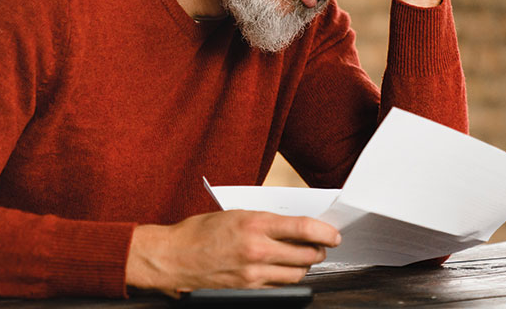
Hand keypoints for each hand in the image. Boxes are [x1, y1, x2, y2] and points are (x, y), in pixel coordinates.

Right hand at [124, 210, 340, 296]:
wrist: (171, 258)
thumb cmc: (199, 233)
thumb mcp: (235, 214)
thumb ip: (266, 222)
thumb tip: (295, 226)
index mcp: (255, 225)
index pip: (304, 228)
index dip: (326, 232)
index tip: (334, 234)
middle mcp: (257, 250)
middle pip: (307, 255)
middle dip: (318, 250)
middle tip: (319, 245)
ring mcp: (253, 274)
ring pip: (297, 274)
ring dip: (304, 266)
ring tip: (299, 258)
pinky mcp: (248, 291)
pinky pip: (279, 287)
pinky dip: (286, 279)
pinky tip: (280, 270)